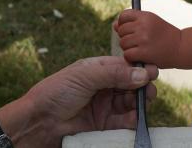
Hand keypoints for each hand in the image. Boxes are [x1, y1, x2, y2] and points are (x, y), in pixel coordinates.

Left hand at [0, 56, 157, 147]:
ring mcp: (104, 105)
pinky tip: (136, 117)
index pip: (124, 66)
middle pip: (131, 84)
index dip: (139, 69)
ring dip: (139, 102)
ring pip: (130, 102)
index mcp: (98, 69)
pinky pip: (123, 121)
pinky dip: (132, 119)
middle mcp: (104, 86)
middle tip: (150, 89)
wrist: (39, 121)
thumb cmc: (57, 91)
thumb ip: (114, 74)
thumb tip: (142, 75)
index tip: (152, 71)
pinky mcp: (104, 124)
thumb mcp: (85, 76)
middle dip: (142, 86)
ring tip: (144, 103)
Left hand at [114, 9, 181, 68]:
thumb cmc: (165, 36)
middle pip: (121, 31)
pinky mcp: (144, 52)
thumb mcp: (151, 23)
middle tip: (137, 43)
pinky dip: (132, 58)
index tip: (128, 30)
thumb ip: (133, 23)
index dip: (122, 24)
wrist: (182, 47)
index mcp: (145, 16)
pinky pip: (127, 54)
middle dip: (126, 38)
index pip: (123, 16)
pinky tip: (140, 57)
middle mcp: (143, 25)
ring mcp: (143, 38)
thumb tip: (114, 25)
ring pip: (123, 43)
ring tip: (140, 50)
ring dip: (129, 48)